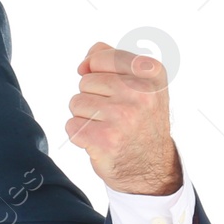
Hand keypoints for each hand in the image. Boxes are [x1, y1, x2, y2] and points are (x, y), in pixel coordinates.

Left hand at [67, 42, 182, 194]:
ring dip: (85, 116)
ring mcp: (123, 115)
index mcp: (151, 73)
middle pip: (85, 81)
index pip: (100, 56)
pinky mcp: (105, 138)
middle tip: (114, 114)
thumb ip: (114, 60)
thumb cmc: (140, 121)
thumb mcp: (141, 84)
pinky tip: (99, 140)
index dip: (95, 72)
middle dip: (92, 97)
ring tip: (107, 126)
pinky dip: (79, 134)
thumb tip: (85, 61)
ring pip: (76, 102)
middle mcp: (141, 92)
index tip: (111, 89)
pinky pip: (71, 125)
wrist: (151, 166)